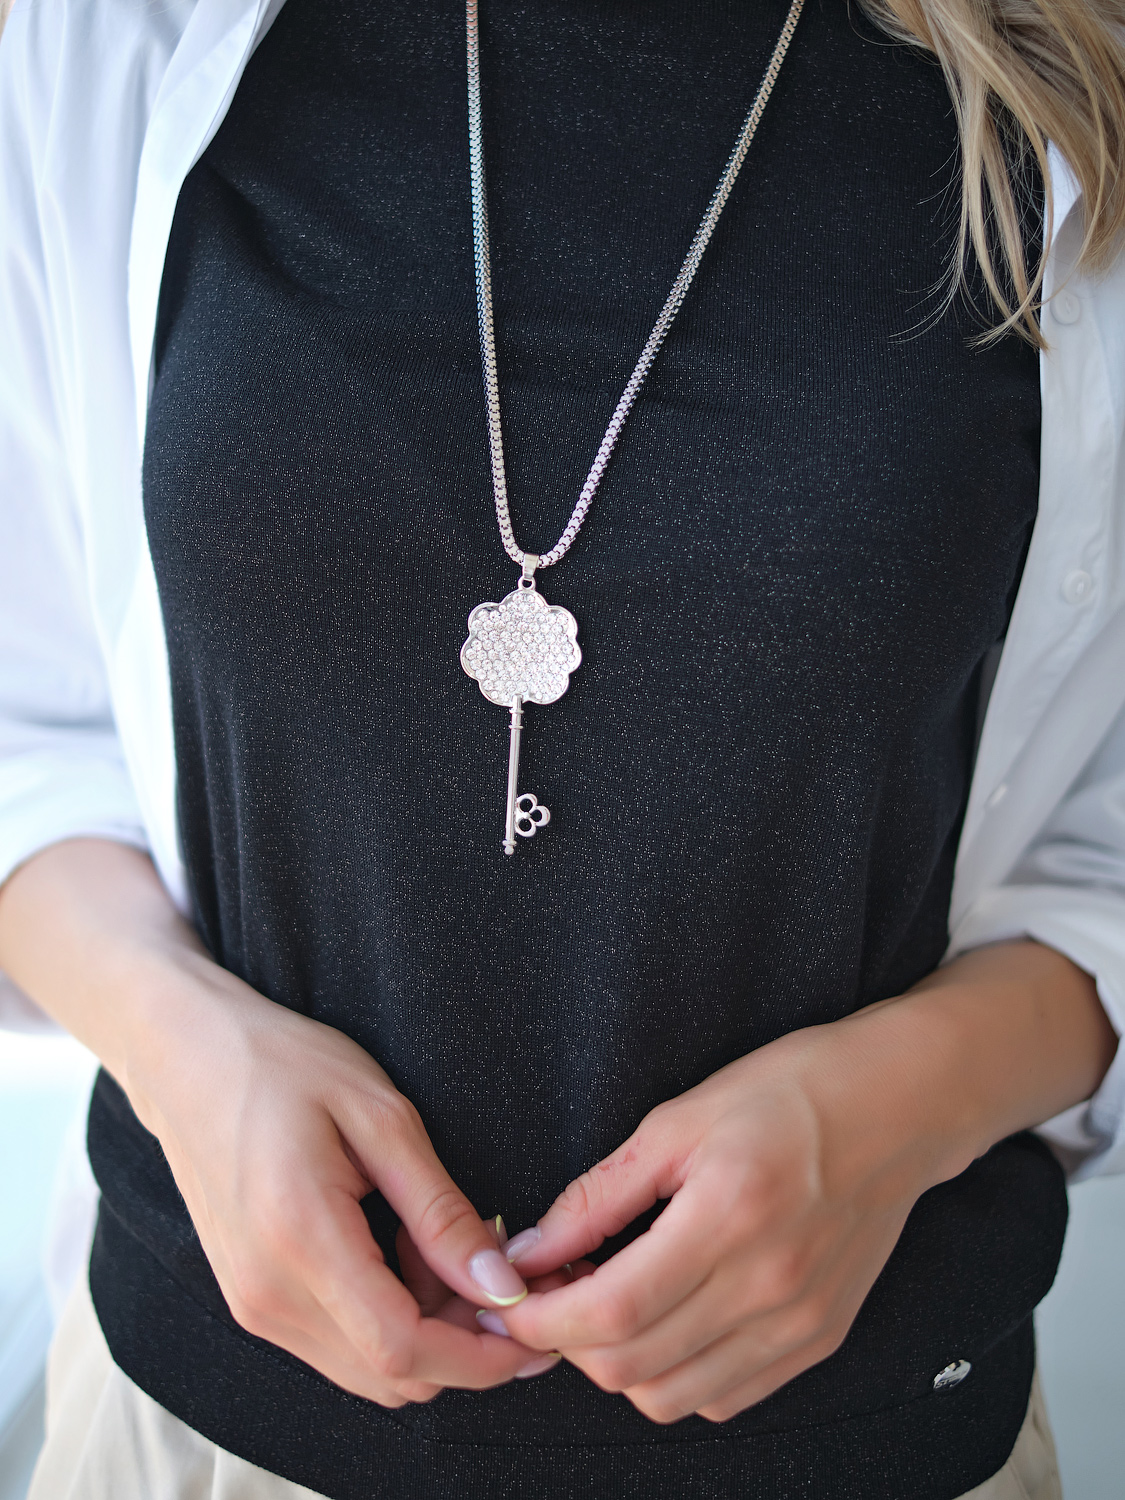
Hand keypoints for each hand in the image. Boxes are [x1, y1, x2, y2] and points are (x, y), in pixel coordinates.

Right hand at [123, 955, 554, 1404]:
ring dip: (429, 1334)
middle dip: (465, 1344)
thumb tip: (499, 1284)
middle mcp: (268, 1295)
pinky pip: (337, 1345)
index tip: (536, 1324)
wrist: (186, 1057)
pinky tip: (406, 1255)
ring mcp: (253, 1305)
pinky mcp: (251, 1300)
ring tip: (450, 1250)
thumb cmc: (284, 1065)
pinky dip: (388, 1321)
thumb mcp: (380, 1115)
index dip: (482, 1354)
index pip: (404, 1349)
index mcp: (301, 1241)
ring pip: (367, 1370)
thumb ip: (440, 1209)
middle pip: (391, 1376)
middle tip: (504, 1273)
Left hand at [495, 944, 1115, 1423]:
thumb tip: (531, 1251)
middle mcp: (768, 1286)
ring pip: (674, 1398)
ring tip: (606, 1305)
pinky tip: (667, 1320)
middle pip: (634, 1369)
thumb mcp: (679, 1118)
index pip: (611, 1313)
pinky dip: (677, 1376)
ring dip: (619, 1366)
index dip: (541, 1320)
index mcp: (727, 1217)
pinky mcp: (819, 1340)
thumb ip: (600, 1194)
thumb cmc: (788, 1092)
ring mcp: (799, 1324)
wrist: (899, 1107)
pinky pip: (725, 1397)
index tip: (507, 1300)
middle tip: (550, 1294)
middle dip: (566, 1345)